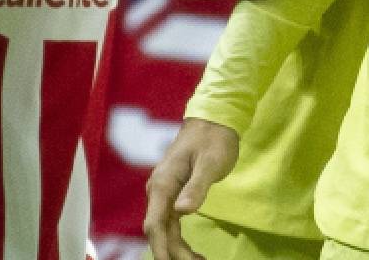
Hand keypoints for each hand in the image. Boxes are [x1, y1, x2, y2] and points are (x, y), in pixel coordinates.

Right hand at [145, 117, 240, 259]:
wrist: (212, 121)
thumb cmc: (213, 139)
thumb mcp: (210, 162)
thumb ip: (197, 187)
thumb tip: (182, 211)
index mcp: (163, 184)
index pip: (154, 223)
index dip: (160, 247)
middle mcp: (158, 190)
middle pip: (158, 231)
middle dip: (173, 253)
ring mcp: (164, 193)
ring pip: (165, 230)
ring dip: (177, 250)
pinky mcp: (173, 194)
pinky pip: (171, 224)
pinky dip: (179, 240)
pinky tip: (192, 253)